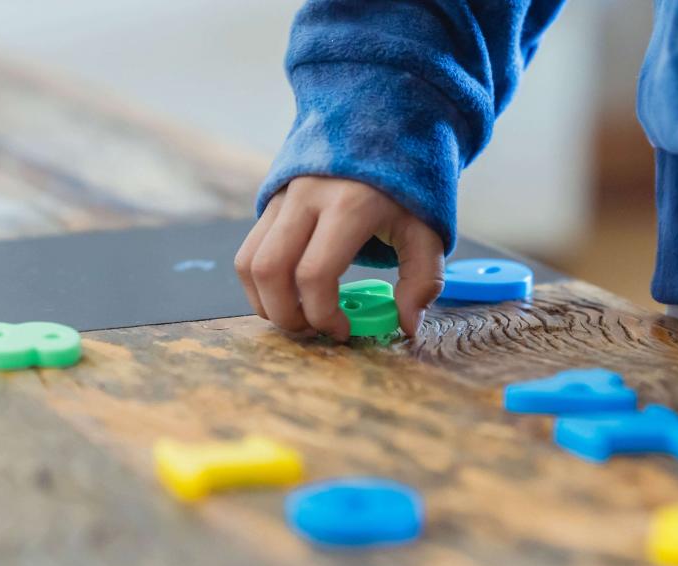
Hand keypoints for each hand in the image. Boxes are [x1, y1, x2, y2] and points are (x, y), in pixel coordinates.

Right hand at [234, 176, 444, 340]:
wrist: (384, 122)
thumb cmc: (409, 182)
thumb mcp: (428, 228)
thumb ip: (422, 280)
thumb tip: (405, 325)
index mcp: (349, 205)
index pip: (314, 274)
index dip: (323, 315)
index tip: (343, 329)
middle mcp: (307, 197)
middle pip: (270, 271)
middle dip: (287, 316)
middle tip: (314, 331)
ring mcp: (283, 196)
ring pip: (248, 263)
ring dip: (266, 303)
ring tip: (299, 316)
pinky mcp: (271, 200)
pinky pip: (249, 250)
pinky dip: (260, 283)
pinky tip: (289, 294)